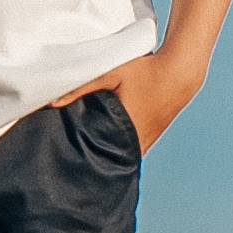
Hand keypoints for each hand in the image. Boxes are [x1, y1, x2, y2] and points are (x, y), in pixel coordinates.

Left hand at [53, 51, 201, 151]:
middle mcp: (138, 141)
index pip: (99, 156)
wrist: (180, 71)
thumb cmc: (146, 70)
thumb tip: (52, 101)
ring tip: (82, 155)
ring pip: (120, 154)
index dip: (82, 160)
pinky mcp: (150, 136)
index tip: (65, 162)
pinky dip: (117, 146)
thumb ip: (82, 85)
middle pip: (108, 158)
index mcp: (126, 130)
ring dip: (105, 153)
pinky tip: (104, 143)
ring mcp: (146, 141)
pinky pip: (129, 148)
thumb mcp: (112, 73)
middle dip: (91, 159)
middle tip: (67, 160)